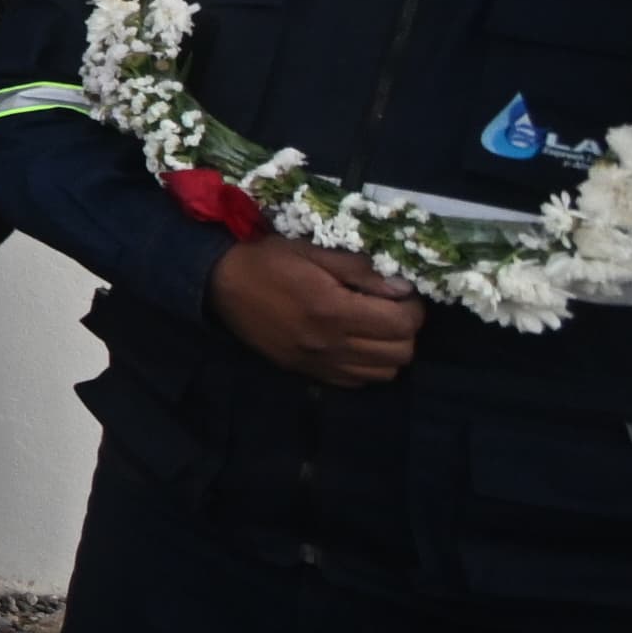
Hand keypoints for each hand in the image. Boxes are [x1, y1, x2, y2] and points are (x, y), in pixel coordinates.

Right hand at [208, 237, 421, 387]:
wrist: (219, 284)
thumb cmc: (267, 259)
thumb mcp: (313, 251)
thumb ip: (360, 269)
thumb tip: (403, 287)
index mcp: (332, 310)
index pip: (403, 324)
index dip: (413, 307)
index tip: (399, 292)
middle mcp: (329, 344)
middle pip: (400, 353)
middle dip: (405, 329)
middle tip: (389, 308)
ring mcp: (318, 363)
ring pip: (384, 373)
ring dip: (388, 349)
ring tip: (373, 326)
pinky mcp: (307, 372)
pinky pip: (357, 381)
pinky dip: (366, 364)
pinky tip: (353, 342)